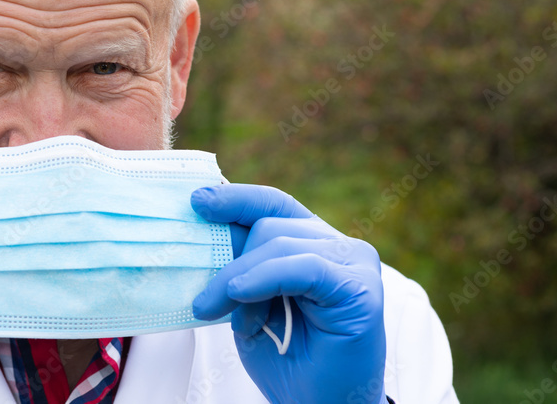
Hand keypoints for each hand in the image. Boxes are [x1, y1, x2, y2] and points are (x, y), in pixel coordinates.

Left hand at [191, 184, 386, 403]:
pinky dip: (264, 278)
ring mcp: (354, 263)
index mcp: (313, 243)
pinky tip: (239, 295)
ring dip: (241, 280)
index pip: (273, 205)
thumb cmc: (286, 358)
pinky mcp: (360, 288)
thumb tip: (206, 226)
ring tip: (228, 316)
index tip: (197, 202)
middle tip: (204, 300)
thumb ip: (238, 265)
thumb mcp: (249, 301)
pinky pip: (302, 267)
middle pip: (270, 224)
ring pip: (280, 243)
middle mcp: (338, 246)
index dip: (235, 199)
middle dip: (229, 260)